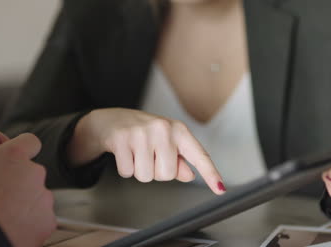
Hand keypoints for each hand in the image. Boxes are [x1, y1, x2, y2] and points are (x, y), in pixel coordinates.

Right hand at [68, 108, 225, 194]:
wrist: (110, 120)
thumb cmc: (141, 132)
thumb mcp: (165, 142)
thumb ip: (179, 160)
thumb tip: (190, 175)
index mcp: (178, 130)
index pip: (198, 155)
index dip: (210, 173)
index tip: (220, 189)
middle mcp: (162, 129)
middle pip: (166, 174)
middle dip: (155, 171)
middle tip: (148, 156)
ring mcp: (141, 133)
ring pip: (146, 176)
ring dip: (138, 170)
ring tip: (135, 153)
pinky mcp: (122, 139)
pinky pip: (128, 172)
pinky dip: (125, 168)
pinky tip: (124, 153)